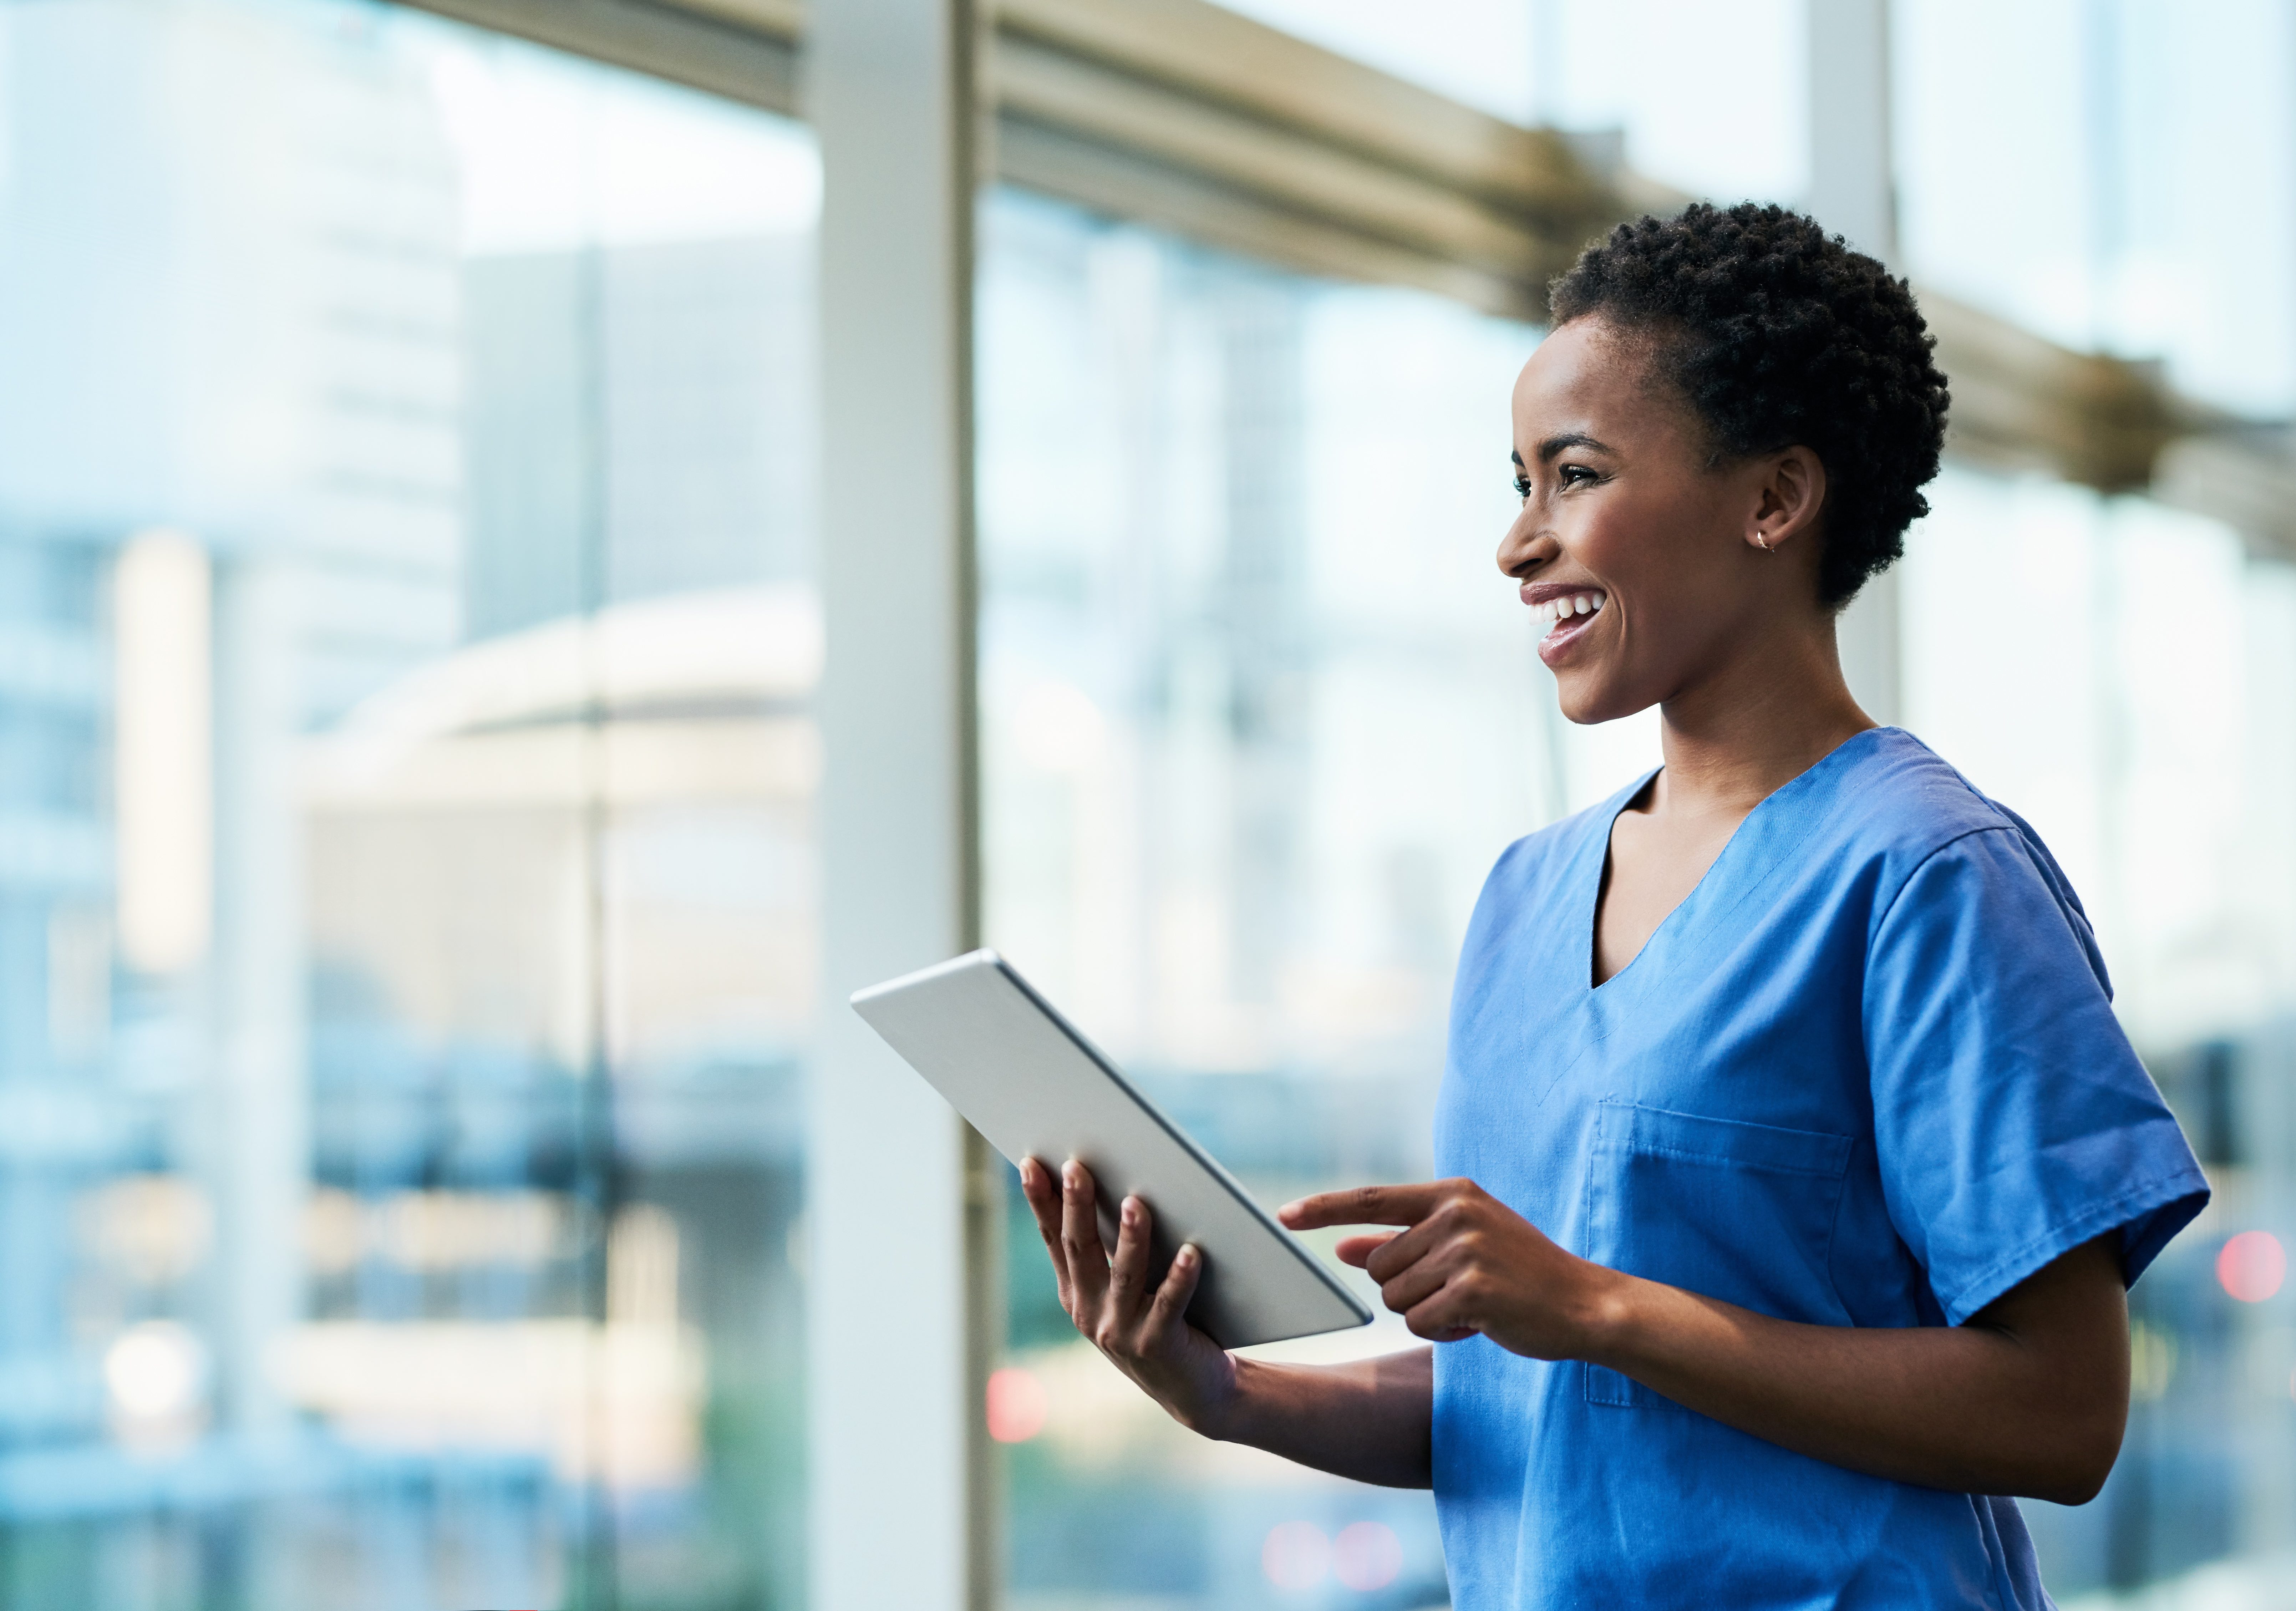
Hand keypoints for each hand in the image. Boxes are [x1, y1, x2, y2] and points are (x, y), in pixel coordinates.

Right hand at [1018, 1157, 1240, 1432]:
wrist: (1191, 1387)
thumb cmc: (1157, 1320)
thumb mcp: (1122, 1288)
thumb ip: (1111, 1248)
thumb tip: (1117, 1185)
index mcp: (1076, 1292)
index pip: (1054, 1239)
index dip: (1041, 1202)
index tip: (1030, 1163)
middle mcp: (1090, 1311)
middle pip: (1081, 1250)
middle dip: (1077, 1206)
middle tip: (1076, 1167)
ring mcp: (1121, 1331)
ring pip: (1124, 1275)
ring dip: (1129, 1237)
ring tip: (1135, 1202)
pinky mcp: (1158, 1344)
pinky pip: (1169, 1304)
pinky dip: (1180, 1277)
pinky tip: (1192, 1253)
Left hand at [1280, 1178, 1618, 1356]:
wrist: (1585, 1304)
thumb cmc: (1518, 1275)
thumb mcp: (1460, 1246)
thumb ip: (1400, 1242)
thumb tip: (1341, 1247)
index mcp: (1453, 1194)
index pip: (1371, 1197)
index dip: (1323, 1208)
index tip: (1283, 1215)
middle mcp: (1456, 1215)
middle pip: (1379, 1265)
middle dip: (1408, 1288)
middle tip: (1459, 1290)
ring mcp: (1466, 1251)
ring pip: (1395, 1298)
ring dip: (1425, 1313)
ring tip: (1472, 1304)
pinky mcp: (1473, 1290)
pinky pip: (1420, 1323)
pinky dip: (1442, 1333)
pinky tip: (1479, 1323)